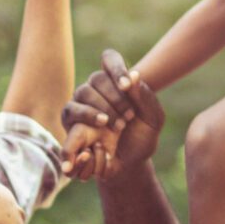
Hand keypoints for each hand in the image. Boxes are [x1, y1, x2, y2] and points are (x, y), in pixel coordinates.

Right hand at [61, 50, 164, 179]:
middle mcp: (96, 90)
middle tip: (129, 117)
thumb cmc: (142, 136)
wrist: (131, 165)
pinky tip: (100, 133)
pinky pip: (70, 114)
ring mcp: (81, 106)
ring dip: (100, 109)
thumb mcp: (153, 119)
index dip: (116, 67)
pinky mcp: (71, 125)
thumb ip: (145, 97)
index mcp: (116, 83)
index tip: (127, 85)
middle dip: (115, 97)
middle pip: (96, 78)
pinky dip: (86, 120)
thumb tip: (134, 75)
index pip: (109, 59)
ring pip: (81, 94)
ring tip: (116, 126)